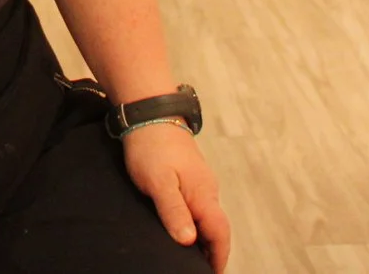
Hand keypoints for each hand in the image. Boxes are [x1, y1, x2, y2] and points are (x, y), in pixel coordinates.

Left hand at [122, 125, 230, 270]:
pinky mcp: (188, 175)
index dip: (219, 256)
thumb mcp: (158, 182)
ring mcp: (199, 182)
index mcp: (203, 194)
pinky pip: (198, 205)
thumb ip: (174, 211)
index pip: (219, 233)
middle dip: (213, 251)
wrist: (149, 111)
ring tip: (192, 257)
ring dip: (204, 238)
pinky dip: (196, 222)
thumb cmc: (151, 147)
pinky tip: (183, 227)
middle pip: (216, 228)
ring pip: (207, 216)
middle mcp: (207, 189)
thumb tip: (189, 241)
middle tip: (201, 269)